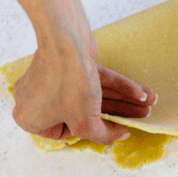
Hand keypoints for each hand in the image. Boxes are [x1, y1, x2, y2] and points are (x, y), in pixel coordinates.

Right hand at [11, 36, 156, 141]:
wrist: (65, 40)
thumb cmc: (66, 85)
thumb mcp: (84, 123)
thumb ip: (102, 135)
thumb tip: (119, 135)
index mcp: (31, 118)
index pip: (68, 132)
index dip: (93, 131)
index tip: (116, 128)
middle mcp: (38, 100)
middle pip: (84, 113)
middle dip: (117, 113)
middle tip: (140, 115)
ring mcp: (52, 80)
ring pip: (92, 96)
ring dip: (122, 100)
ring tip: (146, 103)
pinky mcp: (67, 64)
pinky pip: (93, 80)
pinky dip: (116, 86)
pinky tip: (138, 91)